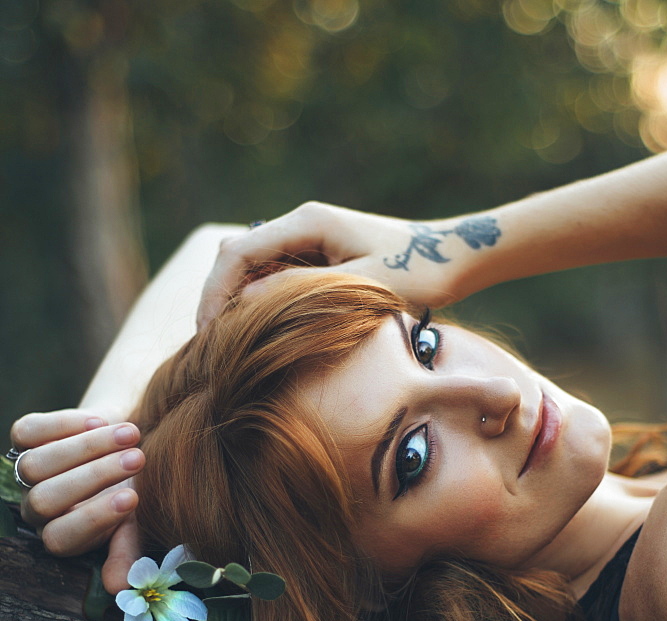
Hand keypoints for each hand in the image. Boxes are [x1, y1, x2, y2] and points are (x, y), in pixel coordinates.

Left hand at [10, 409, 143, 592]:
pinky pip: (26, 432)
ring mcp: (27, 473)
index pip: (62, 537)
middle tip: (139, 459)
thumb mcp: (136, 523)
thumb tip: (122, 589)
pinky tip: (100, 418)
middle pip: (46, 498)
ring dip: (86, 446)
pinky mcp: (24, 439)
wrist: (125, 445)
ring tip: (131, 433)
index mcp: (63, 536)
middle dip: (95, 477)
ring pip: (35, 465)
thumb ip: (126, 552)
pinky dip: (64, 423)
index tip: (134, 497)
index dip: (94, 518)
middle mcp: (38, 508)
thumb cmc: (133, 490)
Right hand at [196, 202, 480, 330]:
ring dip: (240, 302)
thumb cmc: (418, 272)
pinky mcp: (322, 255)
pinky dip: (264, 301)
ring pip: (255, 267)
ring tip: (232, 345)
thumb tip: (244, 303)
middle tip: (213, 346)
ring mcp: (311, 238)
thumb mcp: (360, 288)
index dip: (214, 292)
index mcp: (307, 222)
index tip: (206, 332)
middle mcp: (302, 223)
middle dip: (219, 297)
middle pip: (238, 257)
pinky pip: (278, 275)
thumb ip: (301, 291)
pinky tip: (263, 333)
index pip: (238, 253)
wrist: (454, 258)